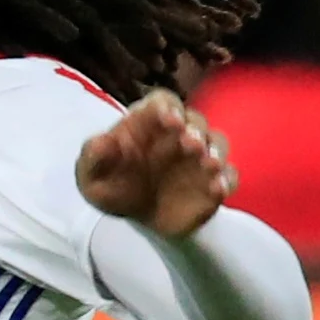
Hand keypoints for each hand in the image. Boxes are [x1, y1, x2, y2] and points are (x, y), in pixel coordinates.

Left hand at [75, 86, 237, 236]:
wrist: (133, 217)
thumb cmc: (111, 185)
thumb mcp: (91, 175)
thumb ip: (94, 156)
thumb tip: (102, 141)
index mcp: (147, 123)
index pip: (163, 102)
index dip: (168, 106)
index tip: (168, 118)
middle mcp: (178, 134)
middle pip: (195, 120)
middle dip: (195, 129)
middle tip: (189, 143)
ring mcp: (199, 157)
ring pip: (217, 143)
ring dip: (216, 151)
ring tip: (209, 164)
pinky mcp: (213, 181)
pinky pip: (228, 176)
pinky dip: (226, 180)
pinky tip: (217, 189)